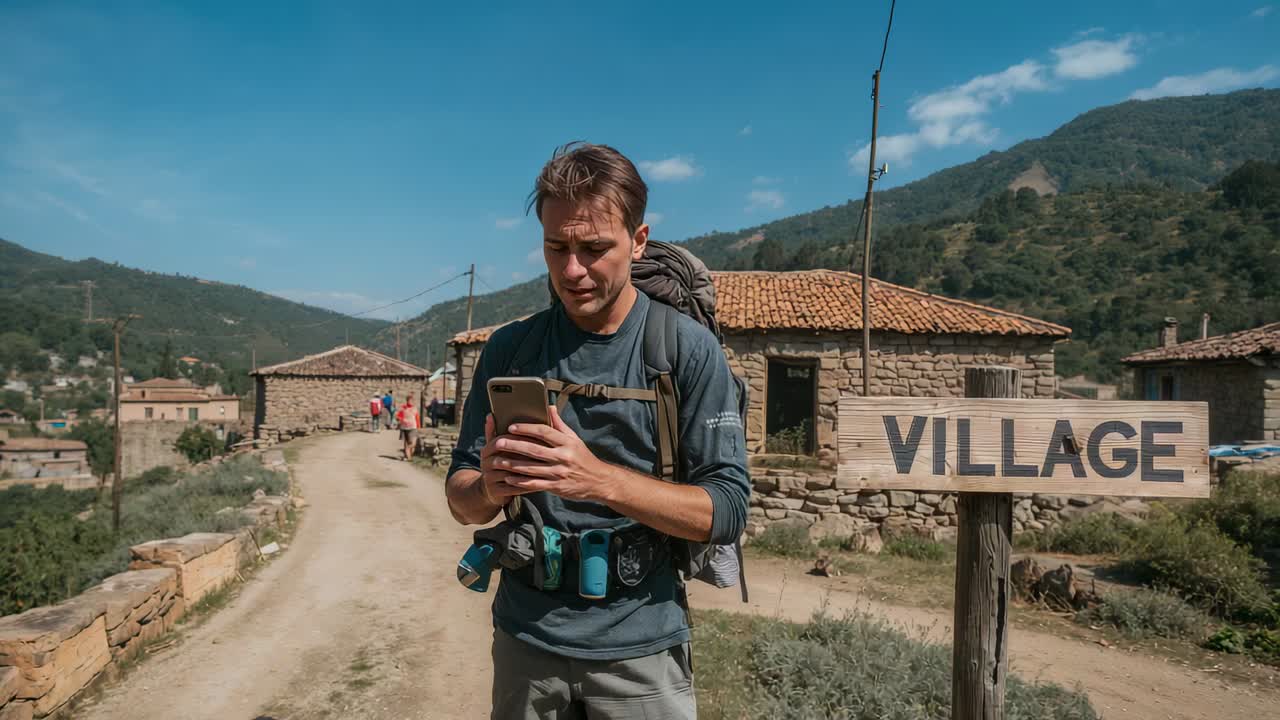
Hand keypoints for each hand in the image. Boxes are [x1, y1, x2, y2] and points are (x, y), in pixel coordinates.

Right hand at [478, 414, 536, 504]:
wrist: (489, 490)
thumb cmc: (499, 463)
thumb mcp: (495, 447)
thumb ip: (495, 431)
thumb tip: (492, 413)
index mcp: (487, 449)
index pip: (501, 440)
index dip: (518, 437)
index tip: (536, 435)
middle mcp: (485, 463)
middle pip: (507, 456)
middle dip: (524, 454)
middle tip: (543, 452)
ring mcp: (489, 478)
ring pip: (512, 472)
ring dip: (528, 470)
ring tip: (545, 467)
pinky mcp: (495, 491)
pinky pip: (514, 488)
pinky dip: (528, 485)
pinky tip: (542, 482)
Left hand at [492, 406, 613, 502]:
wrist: (599, 481)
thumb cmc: (584, 458)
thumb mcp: (575, 439)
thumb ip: (559, 424)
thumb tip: (549, 407)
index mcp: (567, 442)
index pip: (544, 432)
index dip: (526, 428)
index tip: (512, 427)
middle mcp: (563, 457)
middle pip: (534, 449)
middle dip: (514, 445)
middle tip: (498, 442)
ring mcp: (559, 473)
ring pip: (532, 468)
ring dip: (513, 464)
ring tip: (498, 460)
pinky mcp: (557, 487)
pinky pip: (535, 484)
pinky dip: (520, 482)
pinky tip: (509, 479)